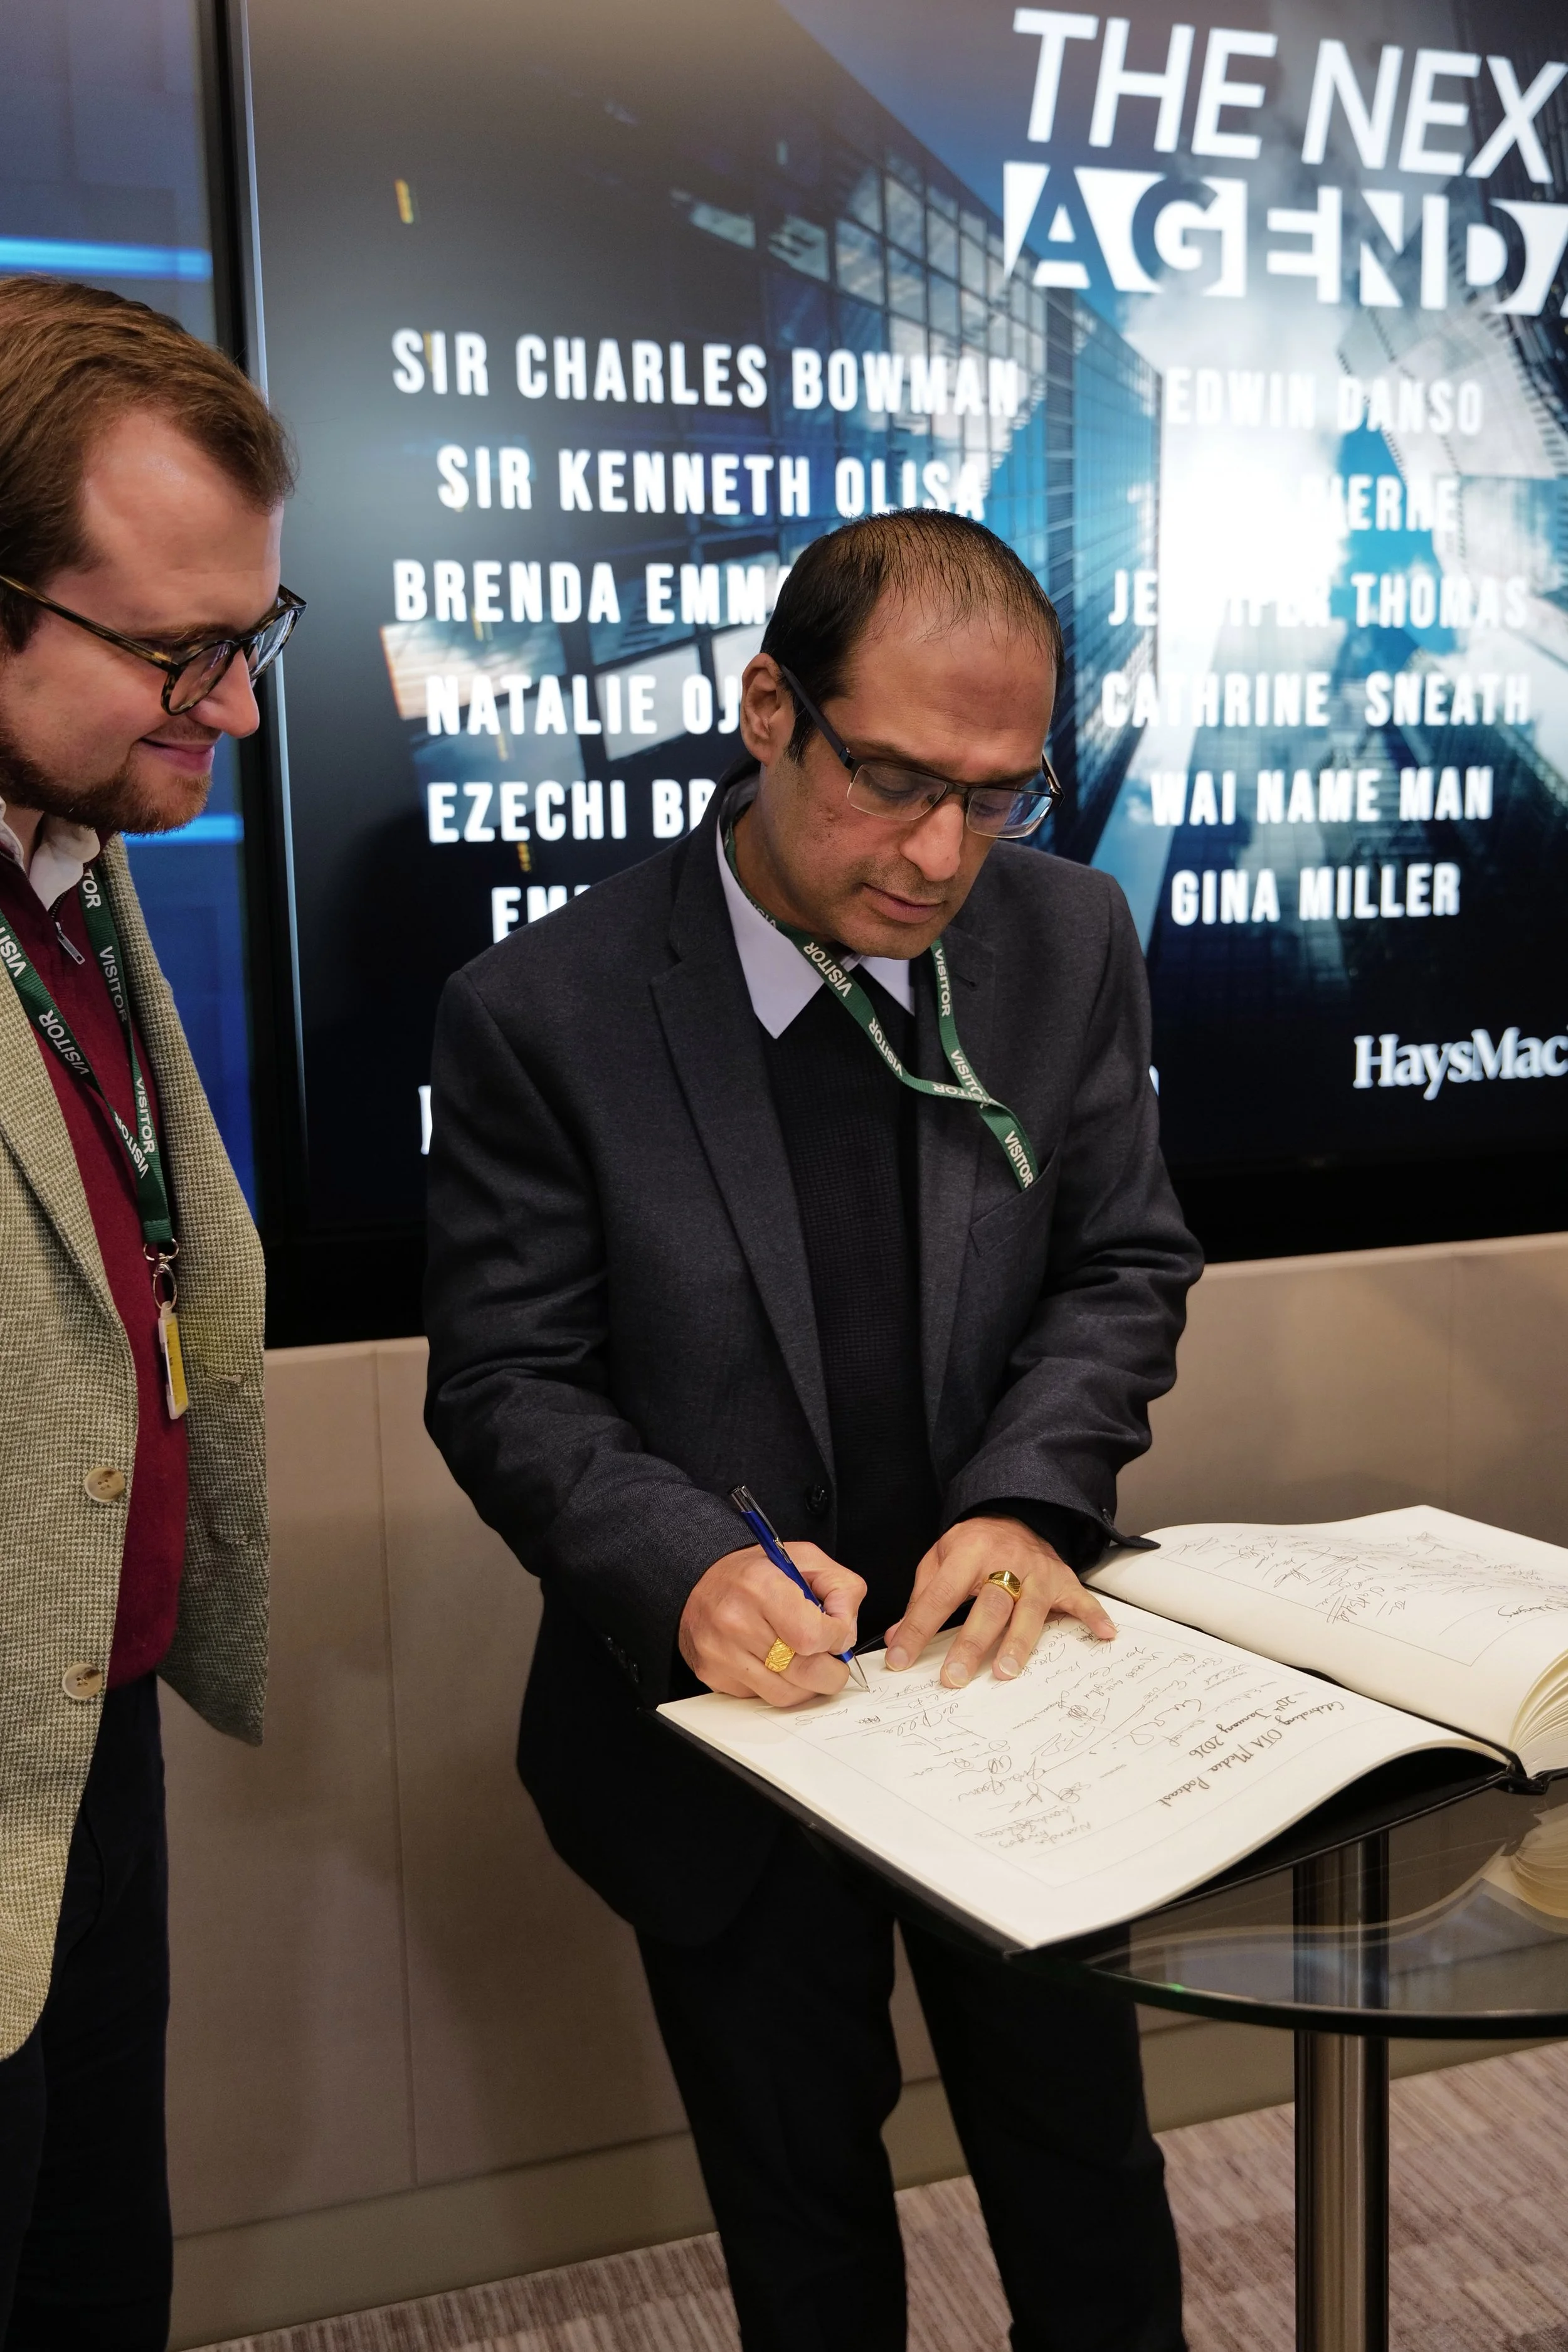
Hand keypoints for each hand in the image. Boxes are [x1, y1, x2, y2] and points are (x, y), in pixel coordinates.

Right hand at [679, 1543, 864, 1708]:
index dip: (837, 1640)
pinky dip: (778, 1686)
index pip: (814, 1636)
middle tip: (831, 1660)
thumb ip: (842, 1589)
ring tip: (805, 1661)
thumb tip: (847, 1634)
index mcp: (761, 1586)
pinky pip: (761, 1698)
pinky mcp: (714, 1674)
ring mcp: (721, 1653)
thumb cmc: (754, 1572)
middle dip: (830, 1671)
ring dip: (806, 1684)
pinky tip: (776, 1664)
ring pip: (786, 1694)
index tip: (837, 1634)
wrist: (699, 1580)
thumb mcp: (806, 1559)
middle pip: (805, 1672)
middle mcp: (736, 1622)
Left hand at [883, 1516, 1114, 1687]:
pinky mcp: (1062, 1580)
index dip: (918, 1628)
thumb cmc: (974, 1544)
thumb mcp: (940, 1558)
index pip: (939, 1595)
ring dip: (1019, 1643)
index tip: (900, 1659)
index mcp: (968, 1553)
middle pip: (989, 1606)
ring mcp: (1038, 1572)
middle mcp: (1005, 1562)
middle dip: (971, 1644)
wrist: (1016, 1514)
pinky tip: (1105, 1636)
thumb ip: (921, 1597)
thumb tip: (896, 1639)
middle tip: (955, 1678)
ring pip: (1029, 1610)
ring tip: (1007, 1672)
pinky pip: (1081, 1600)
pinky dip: (1094, 1617)